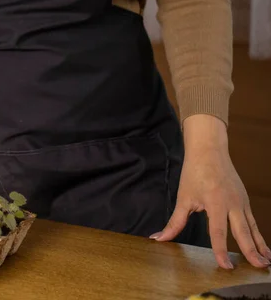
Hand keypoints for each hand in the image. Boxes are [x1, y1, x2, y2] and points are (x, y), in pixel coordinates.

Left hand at [150, 114, 269, 268]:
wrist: (209, 150)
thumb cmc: (194, 172)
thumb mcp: (183, 197)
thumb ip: (175, 222)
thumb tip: (159, 238)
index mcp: (216, 203)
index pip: (218, 233)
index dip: (221, 251)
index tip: (225, 266)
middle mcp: (232, 203)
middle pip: (243, 232)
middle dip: (251, 251)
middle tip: (258, 268)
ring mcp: (241, 201)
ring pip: (252, 227)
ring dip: (260, 245)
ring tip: (266, 262)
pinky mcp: (244, 200)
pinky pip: (253, 220)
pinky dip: (258, 234)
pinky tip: (263, 246)